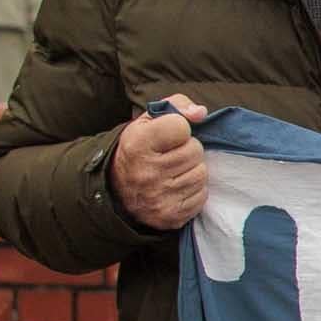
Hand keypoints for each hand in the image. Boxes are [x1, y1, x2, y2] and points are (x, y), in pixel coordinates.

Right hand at [109, 96, 210, 230]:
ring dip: (192, 170)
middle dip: (188, 150)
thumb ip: (176, 106)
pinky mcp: (171, 215)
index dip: (179, 128)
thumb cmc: (140, 149)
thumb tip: (200, 112)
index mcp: (137, 144)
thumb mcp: (148, 121)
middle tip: (171, 155)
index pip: (181, 126)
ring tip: (174, 171)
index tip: (167, 135)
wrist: (118, 189)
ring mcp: (158, 197)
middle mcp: (146, 172)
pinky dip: (194, 190)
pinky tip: (176, 187)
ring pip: (202, 173)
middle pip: (195, 151)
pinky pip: (202, 195)